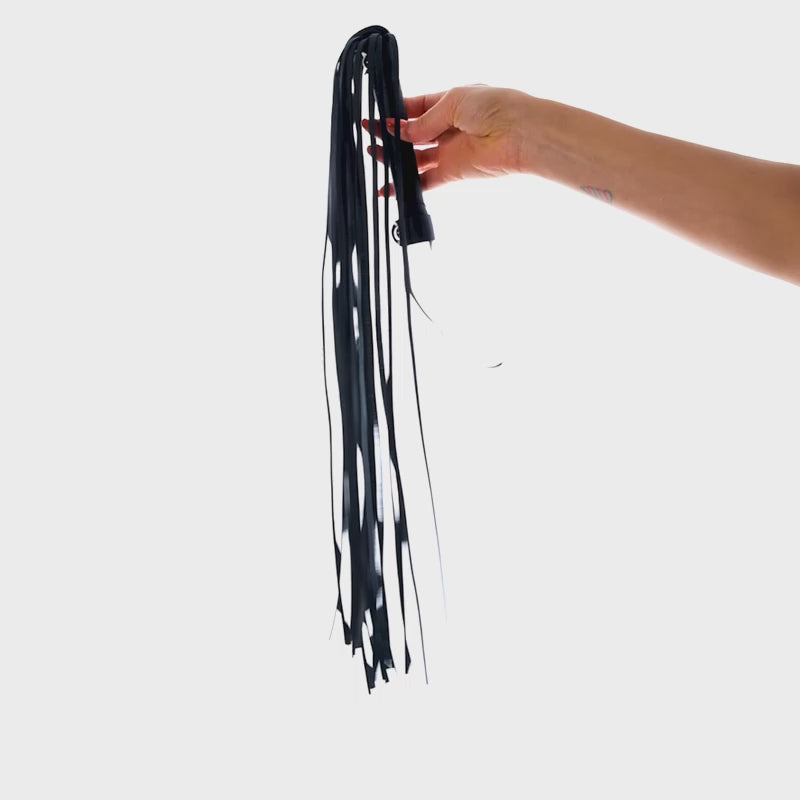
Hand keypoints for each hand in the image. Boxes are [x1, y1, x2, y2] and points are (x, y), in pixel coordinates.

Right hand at [361, 84, 534, 195]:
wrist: (520, 133)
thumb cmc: (494, 106)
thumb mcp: (453, 103)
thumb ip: (425, 121)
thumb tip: (400, 132)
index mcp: (450, 103)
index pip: (416, 108)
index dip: (396, 113)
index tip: (378, 117)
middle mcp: (448, 128)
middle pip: (412, 135)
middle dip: (391, 136)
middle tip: (370, 136)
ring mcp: (450, 151)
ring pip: (415, 158)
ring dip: (395, 159)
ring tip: (375, 156)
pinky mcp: (453, 172)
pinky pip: (425, 181)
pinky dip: (408, 186)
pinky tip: (389, 188)